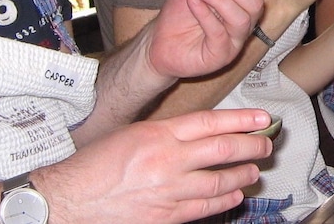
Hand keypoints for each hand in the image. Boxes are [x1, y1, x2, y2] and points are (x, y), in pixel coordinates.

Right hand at [43, 109, 272, 222]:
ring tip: (255, 171)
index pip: (211, 122)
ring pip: (219, 182)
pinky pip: (204, 208)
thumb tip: (203, 132)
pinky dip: (225, 201)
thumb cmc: (95, 165)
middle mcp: (168, 160)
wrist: (67, 200)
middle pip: (222, 150)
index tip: (262, 118)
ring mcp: (168, 190)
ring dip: (243, 175)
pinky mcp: (165, 216)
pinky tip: (236, 195)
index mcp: (158, 134)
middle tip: (266, 145)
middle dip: (251, 147)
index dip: (241, 120)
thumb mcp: (132, 134)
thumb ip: (167, 133)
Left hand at [145, 0, 264, 79]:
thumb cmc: (180, 14)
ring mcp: (234, 42)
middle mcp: (243, 24)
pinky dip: (206, 15)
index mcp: (241, 5)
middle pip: (255, 3)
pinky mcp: (220, 57)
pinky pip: (219, 34)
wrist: (158, 40)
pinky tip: (193, 2)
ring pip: (242, 19)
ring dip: (220, 0)